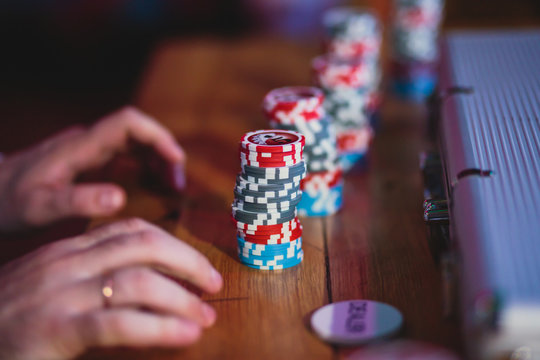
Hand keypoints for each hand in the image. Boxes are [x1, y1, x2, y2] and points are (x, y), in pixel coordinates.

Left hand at [0, 107, 184, 230]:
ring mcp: (88, 148)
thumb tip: (121, 198)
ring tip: (172, 187)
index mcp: (80, 147)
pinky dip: (145, 165)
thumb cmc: (8, 202)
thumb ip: (77, 202)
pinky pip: (125, 153)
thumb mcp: (39, 209)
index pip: (128, 122)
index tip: (177, 162)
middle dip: (164, 151)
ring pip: (134, 141)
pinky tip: (150, 186)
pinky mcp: (87, 158)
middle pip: (138, 130)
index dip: (158, 136)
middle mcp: (87, 141)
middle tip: (178, 185)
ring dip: (158, 158)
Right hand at [0, 218, 222, 359]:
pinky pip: (121, 321)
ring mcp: (60, 295)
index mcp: (67, 252)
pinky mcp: (57, 329)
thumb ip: (89, 279)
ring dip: (181, 297)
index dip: (171, 243)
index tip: (195, 264)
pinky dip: (161, 327)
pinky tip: (185, 335)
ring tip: (205, 315)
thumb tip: (143, 285)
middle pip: (143, 245)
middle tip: (214, 284)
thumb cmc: (8, 323)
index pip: (130, 229)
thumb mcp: (49, 289)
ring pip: (138, 280)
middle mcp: (66, 264)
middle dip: (187, 261)